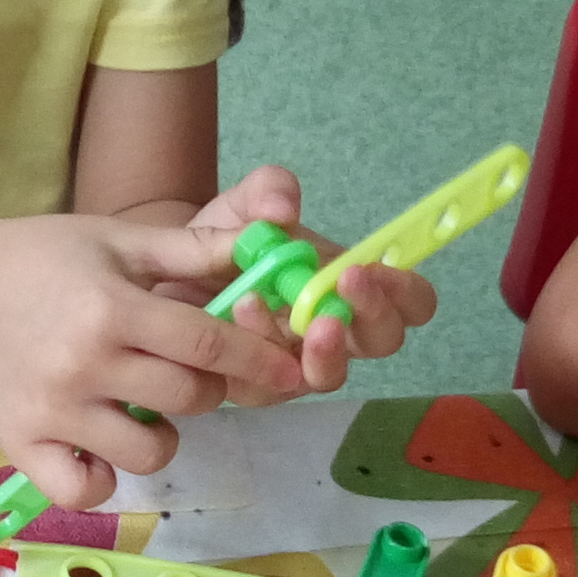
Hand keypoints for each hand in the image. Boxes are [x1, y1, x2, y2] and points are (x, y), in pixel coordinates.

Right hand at [0, 212, 309, 508]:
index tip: (289, 370)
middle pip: (189, 398)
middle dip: (207, 388)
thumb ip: (195, 248)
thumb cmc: (48, 257)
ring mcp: (52, 411)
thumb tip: (270, 242)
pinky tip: (102, 447)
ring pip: (149, 451)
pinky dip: (104, 477)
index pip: (207, 345)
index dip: (258, 360)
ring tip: (140, 405)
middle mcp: (83, 363)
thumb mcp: (120, 239)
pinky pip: (86, 491)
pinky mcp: (23, 445)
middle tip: (185, 370)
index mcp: (111, 308)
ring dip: (163, 435)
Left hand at [190, 165, 440, 394]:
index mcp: (352, 285)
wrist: (167, 271)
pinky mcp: (260, 385)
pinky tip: (244, 310)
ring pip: (331, 373)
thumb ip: (267, 191)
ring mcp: (300, 363)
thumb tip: (284, 206)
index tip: (377, 268)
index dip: (408, 292)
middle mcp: (337, 329)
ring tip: (307, 321)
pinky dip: (262, 346)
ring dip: (326, 349)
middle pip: (383, 340)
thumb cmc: (225, 239)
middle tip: (347, 285)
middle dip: (373, 315)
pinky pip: (271, 381)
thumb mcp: (244, 205)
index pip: (410, 301)